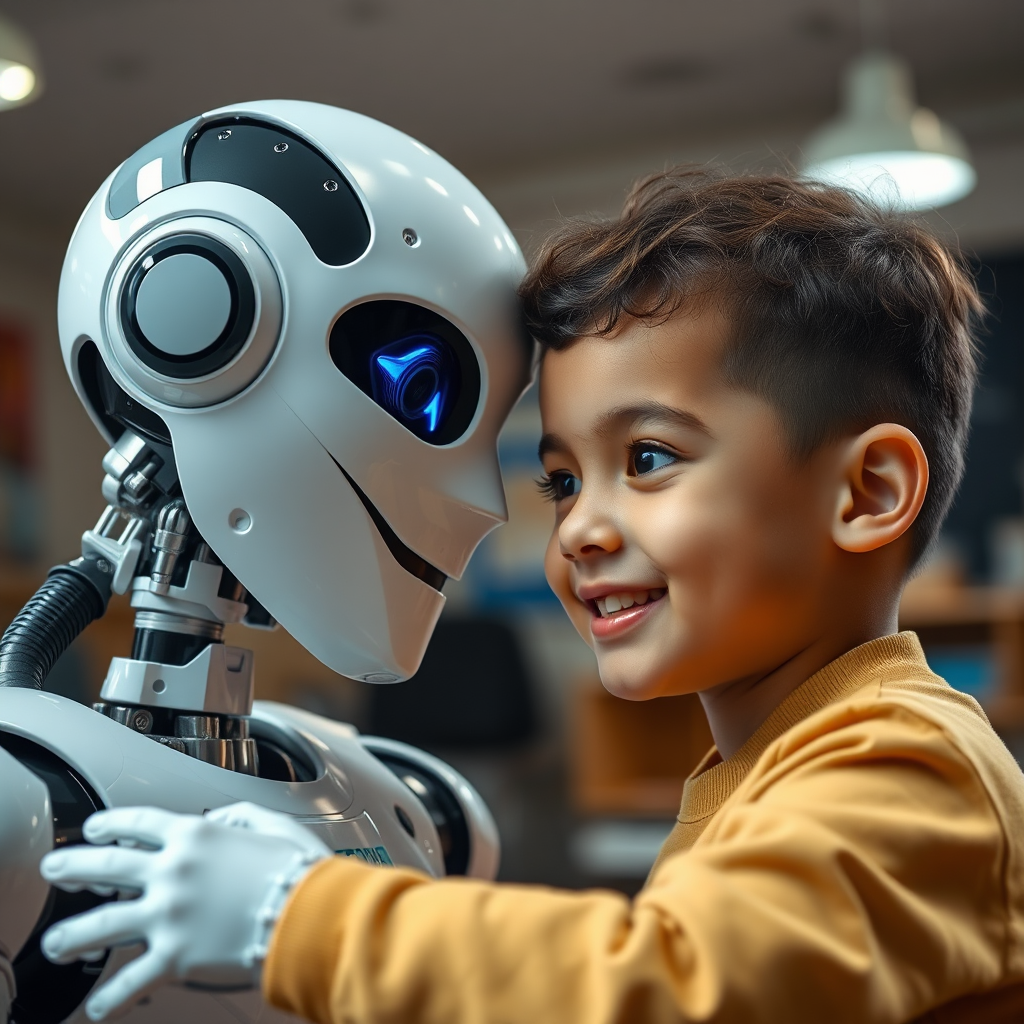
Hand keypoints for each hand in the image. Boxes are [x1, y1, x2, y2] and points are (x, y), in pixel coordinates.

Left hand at [39, 805, 329, 1020]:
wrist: (312, 912)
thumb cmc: (298, 868)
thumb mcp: (271, 823)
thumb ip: (240, 815)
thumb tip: (222, 820)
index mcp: (195, 835)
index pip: (136, 823)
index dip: (109, 824)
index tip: (94, 829)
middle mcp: (172, 871)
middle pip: (104, 866)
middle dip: (72, 866)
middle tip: (55, 869)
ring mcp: (168, 915)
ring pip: (101, 925)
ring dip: (71, 934)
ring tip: (55, 943)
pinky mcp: (175, 957)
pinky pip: (131, 981)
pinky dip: (111, 998)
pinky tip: (98, 1007)